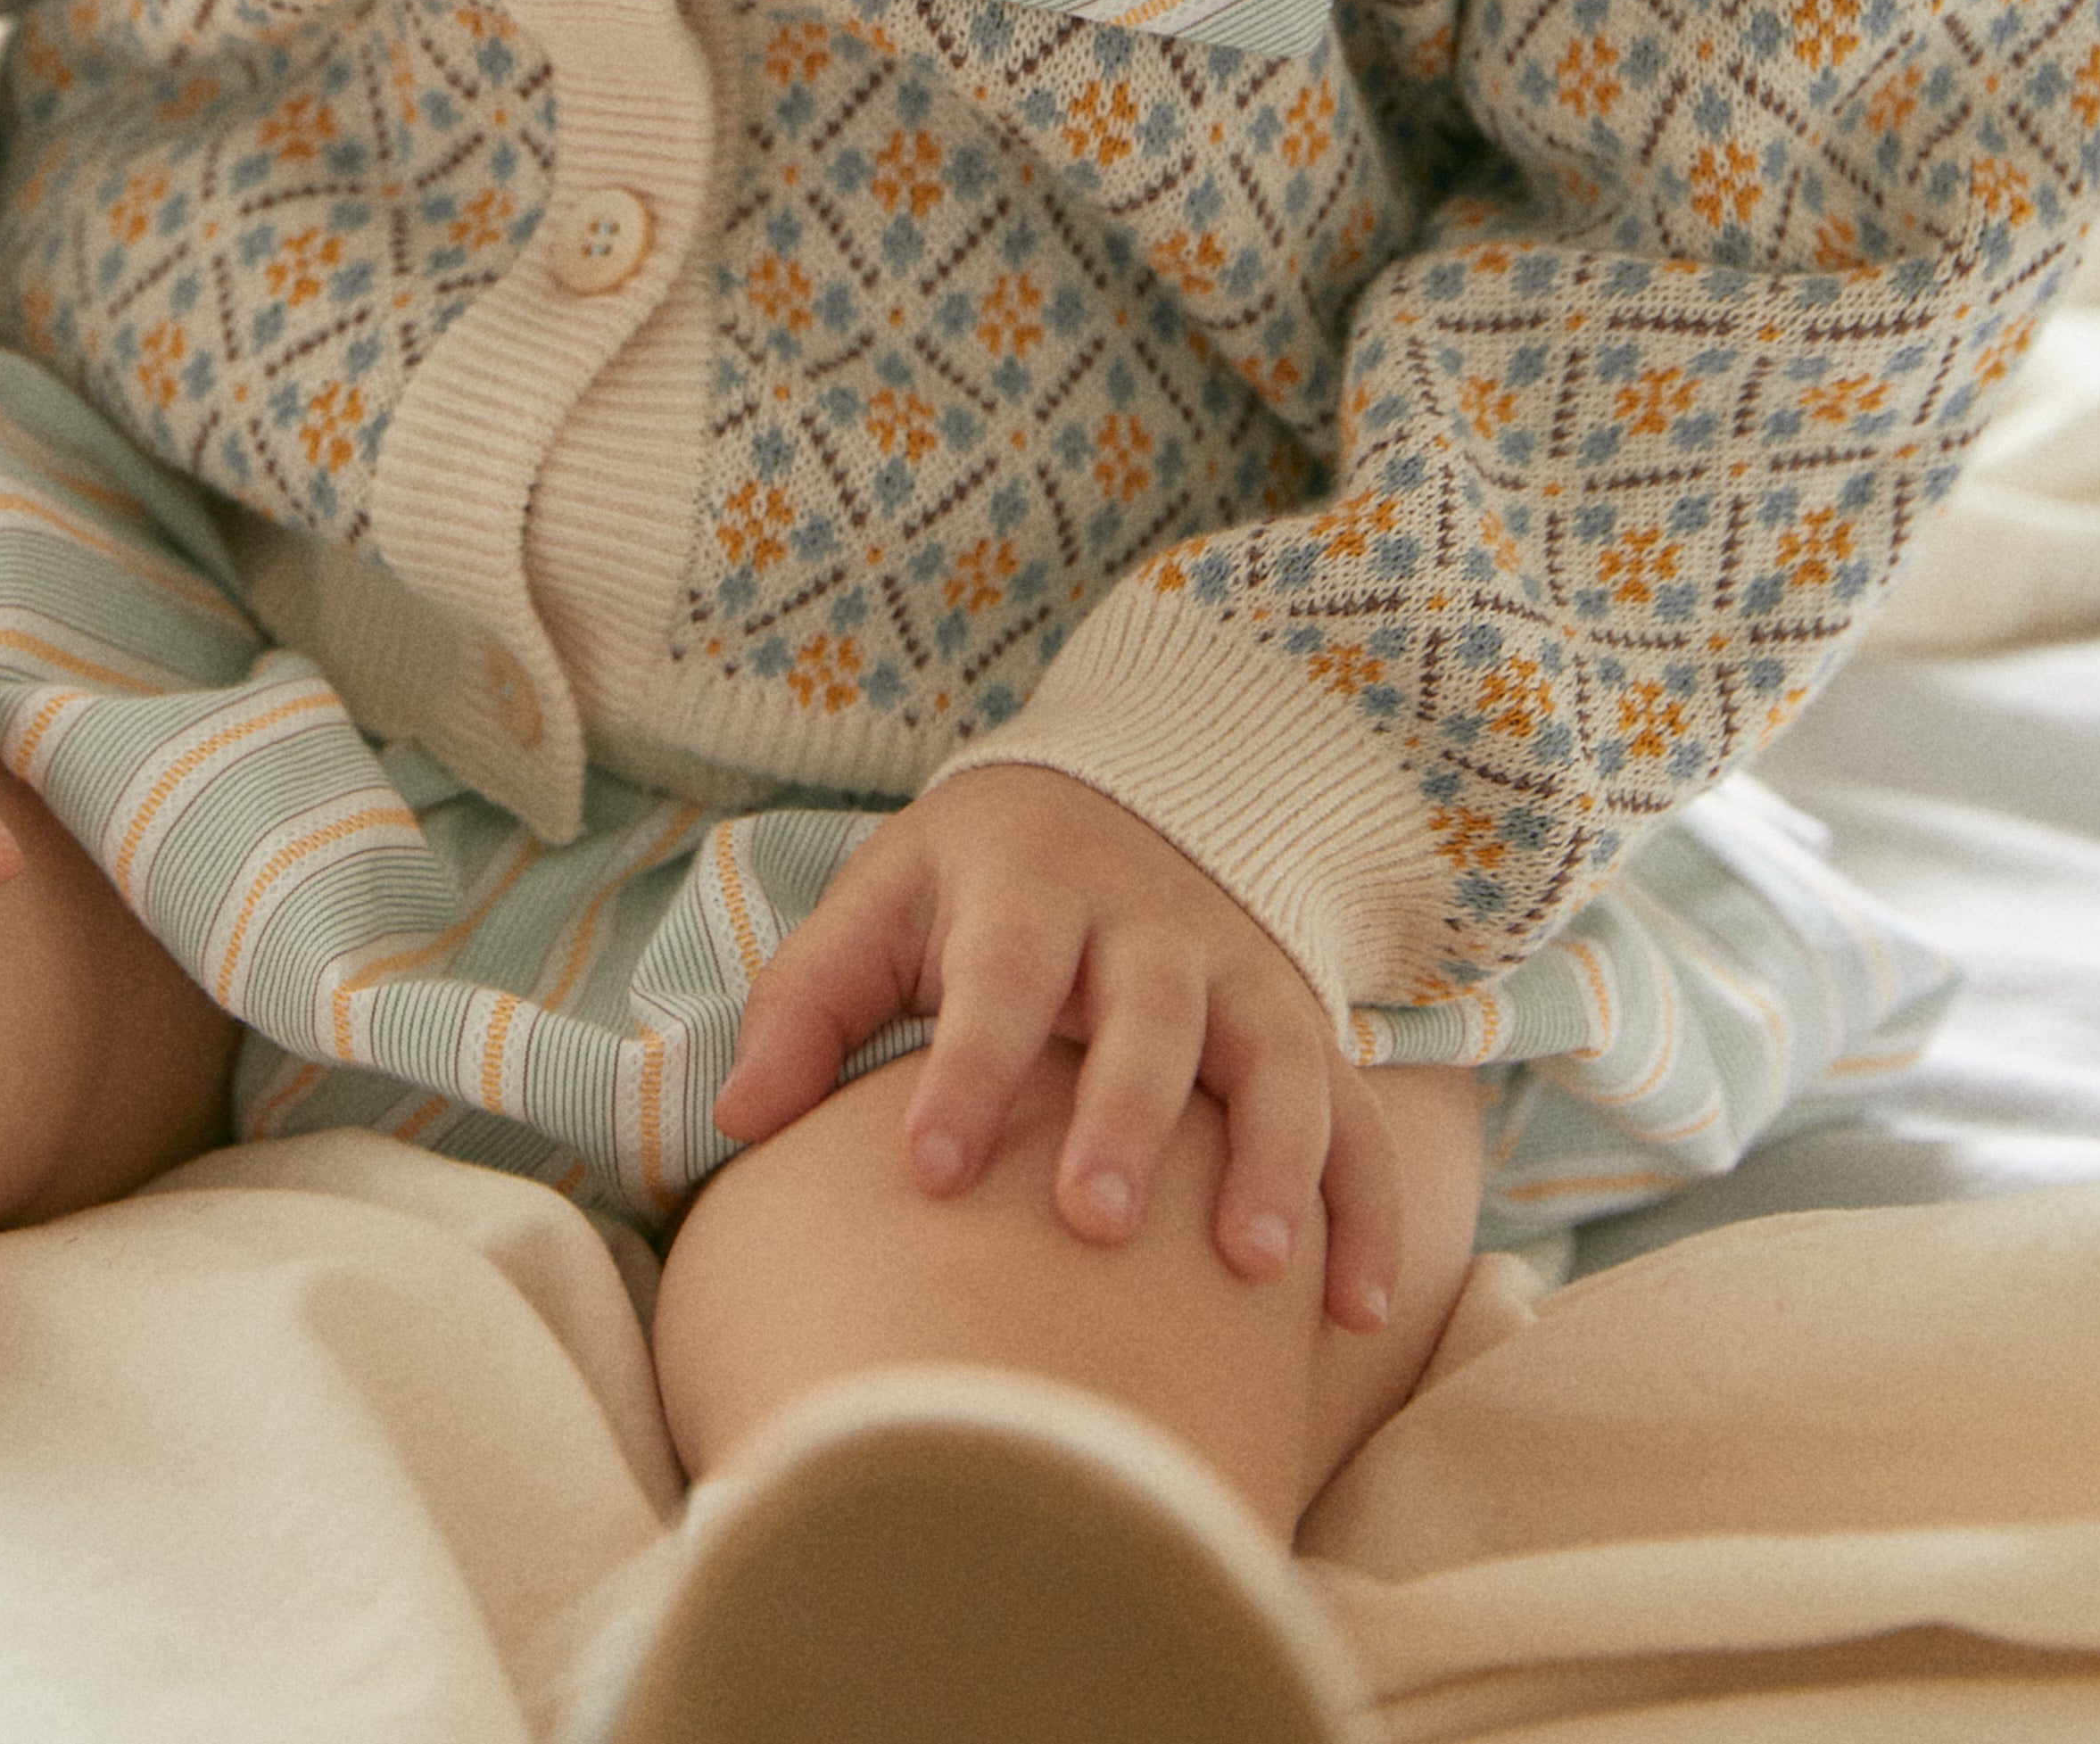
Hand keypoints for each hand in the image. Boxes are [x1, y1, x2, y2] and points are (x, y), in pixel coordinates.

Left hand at [708, 758, 1415, 1327]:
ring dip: (1270, 1158)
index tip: (930, 1170)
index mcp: (1030, 888)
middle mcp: (1149, 927)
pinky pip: (1353, 1116)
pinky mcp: (1302, 1028)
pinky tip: (1351, 1309)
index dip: (969, 1068)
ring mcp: (1240, 976)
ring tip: (1250, 1264)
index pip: (1001, 975)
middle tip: (1096, 1222)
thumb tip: (735, 1117)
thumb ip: (809, 1002)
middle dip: (1126, 1113)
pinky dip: (1364, 1207)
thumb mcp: (883, 900)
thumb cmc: (974, 885)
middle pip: (1147, 1014)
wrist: (1128, 792)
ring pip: (1272, 1061)